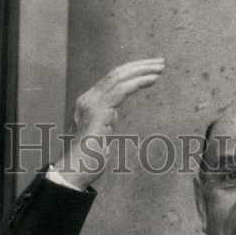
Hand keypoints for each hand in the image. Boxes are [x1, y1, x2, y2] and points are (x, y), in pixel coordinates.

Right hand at [54, 58, 164, 188]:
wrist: (75, 171)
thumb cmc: (88, 159)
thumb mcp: (99, 134)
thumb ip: (106, 121)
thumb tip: (114, 114)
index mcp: (89, 103)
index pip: (111, 80)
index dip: (131, 72)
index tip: (150, 70)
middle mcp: (89, 99)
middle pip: (116, 73)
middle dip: (139, 66)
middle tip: (160, 63)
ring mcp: (92, 104)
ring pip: (119, 77)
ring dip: (142, 70)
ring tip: (160, 68)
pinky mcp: (99, 111)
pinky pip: (121, 90)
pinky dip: (138, 82)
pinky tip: (152, 79)